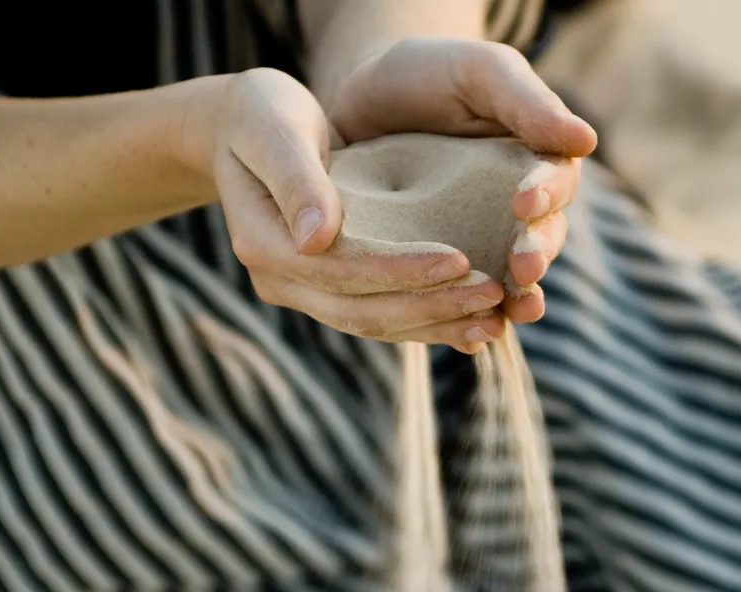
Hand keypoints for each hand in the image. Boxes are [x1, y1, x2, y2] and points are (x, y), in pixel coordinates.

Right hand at [189, 68, 507, 351]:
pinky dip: (429, 321)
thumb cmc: (261, 116)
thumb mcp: (274, 130)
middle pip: (363, 311)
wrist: (244, 133)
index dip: (401, 269)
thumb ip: (296, 179)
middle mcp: (282, 281)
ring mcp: (304, 292)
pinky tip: (475, 322)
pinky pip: (382, 316)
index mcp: (264, 245)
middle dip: (432, 306)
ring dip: (437, 325)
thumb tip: (318, 237)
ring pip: (376, 323)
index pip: (341, 270)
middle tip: (494, 295)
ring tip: (496, 320)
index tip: (460, 258)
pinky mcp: (330, 291)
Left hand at [328, 38, 598, 324]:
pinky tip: (467, 338)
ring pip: (507, 280)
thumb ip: (526, 103)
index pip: (554, 184)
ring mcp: (479, 241)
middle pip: (540, 241)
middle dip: (535, 257)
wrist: (362, 97)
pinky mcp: (439, 267)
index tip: (525, 201)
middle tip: (523, 268)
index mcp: (535, 162)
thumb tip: (585, 141)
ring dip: (513, 302)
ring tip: (509, 316)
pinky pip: (459, 301)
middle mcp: (514, 210)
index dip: (545, 196)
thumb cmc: (430, 73)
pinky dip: (466, 322)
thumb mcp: (478, 72)